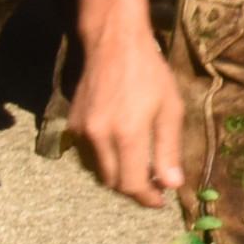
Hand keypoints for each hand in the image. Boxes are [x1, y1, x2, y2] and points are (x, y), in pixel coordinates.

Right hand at [66, 22, 184, 206]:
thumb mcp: (170, 108)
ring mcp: (82, 130)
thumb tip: (171, 184)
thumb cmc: (149, 72)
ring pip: (99, 170)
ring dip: (119, 175)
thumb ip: (169, 149)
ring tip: (140, 166)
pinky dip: (105, 158)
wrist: (113, 42)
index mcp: (127, 133)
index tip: (160, 201)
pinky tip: (121, 146)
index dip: (147, 198)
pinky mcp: (72, 123)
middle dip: (134, 188)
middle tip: (153, 184)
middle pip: (114, 182)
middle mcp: (100, 136)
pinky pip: (89, 153)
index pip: (132, 184)